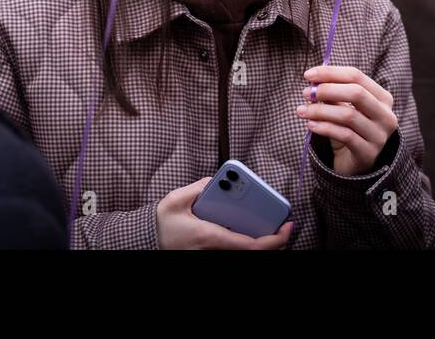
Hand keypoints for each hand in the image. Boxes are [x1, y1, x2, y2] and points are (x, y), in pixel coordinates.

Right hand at [155, 178, 292, 249]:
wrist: (148, 240)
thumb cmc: (161, 224)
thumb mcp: (175, 200)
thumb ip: (198, 187)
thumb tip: (215, 181)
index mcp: (211, 237)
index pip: (251, 245)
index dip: (274, 239)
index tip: (287, 226)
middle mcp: (215, 249)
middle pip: (254, 251)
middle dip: (274, 240)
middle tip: (284, 224)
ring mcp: (214, 252)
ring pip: (245, 251)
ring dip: (262, 240)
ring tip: (270, 221)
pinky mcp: (211, 250)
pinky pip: (236, 248)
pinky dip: (248, 239)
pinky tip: (251, 225)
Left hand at [298, 65, 397, 175]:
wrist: (354, 163)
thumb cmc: (348, 129)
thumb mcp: (342, 108)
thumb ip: (332, 93)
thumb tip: (313, 81)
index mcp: (382, 98)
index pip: (357, 76)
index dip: (331, 73)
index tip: (308, 75)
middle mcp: (386, 115)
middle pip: (357, 93)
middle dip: (327, 90)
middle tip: (306, 93)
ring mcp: (379, 135)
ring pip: (348, 115)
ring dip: (320, 110)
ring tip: (301, 110)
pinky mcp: (368, 153)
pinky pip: (344, 135)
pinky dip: (324, 128)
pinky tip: (310, 125)